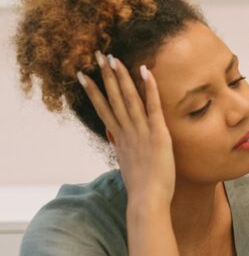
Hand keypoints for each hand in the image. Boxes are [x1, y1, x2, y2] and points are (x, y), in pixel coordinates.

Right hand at [79, 52, 174, 209]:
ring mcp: (141, 132)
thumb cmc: (141, 187)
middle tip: (97, 55)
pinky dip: (149, 88)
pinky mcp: (158, 134)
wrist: (147, 200)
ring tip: (112, 58)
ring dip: (120, 77)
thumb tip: (113, 136)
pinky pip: (153, 106)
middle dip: (104, 76)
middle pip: (112, 98)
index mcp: (119, 138)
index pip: (104, 109)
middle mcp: (126, 132)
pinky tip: (145, 71)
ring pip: (128, 99)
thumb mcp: (126, 163)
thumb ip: (120, 147)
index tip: (84, 76)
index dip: (94, 91)